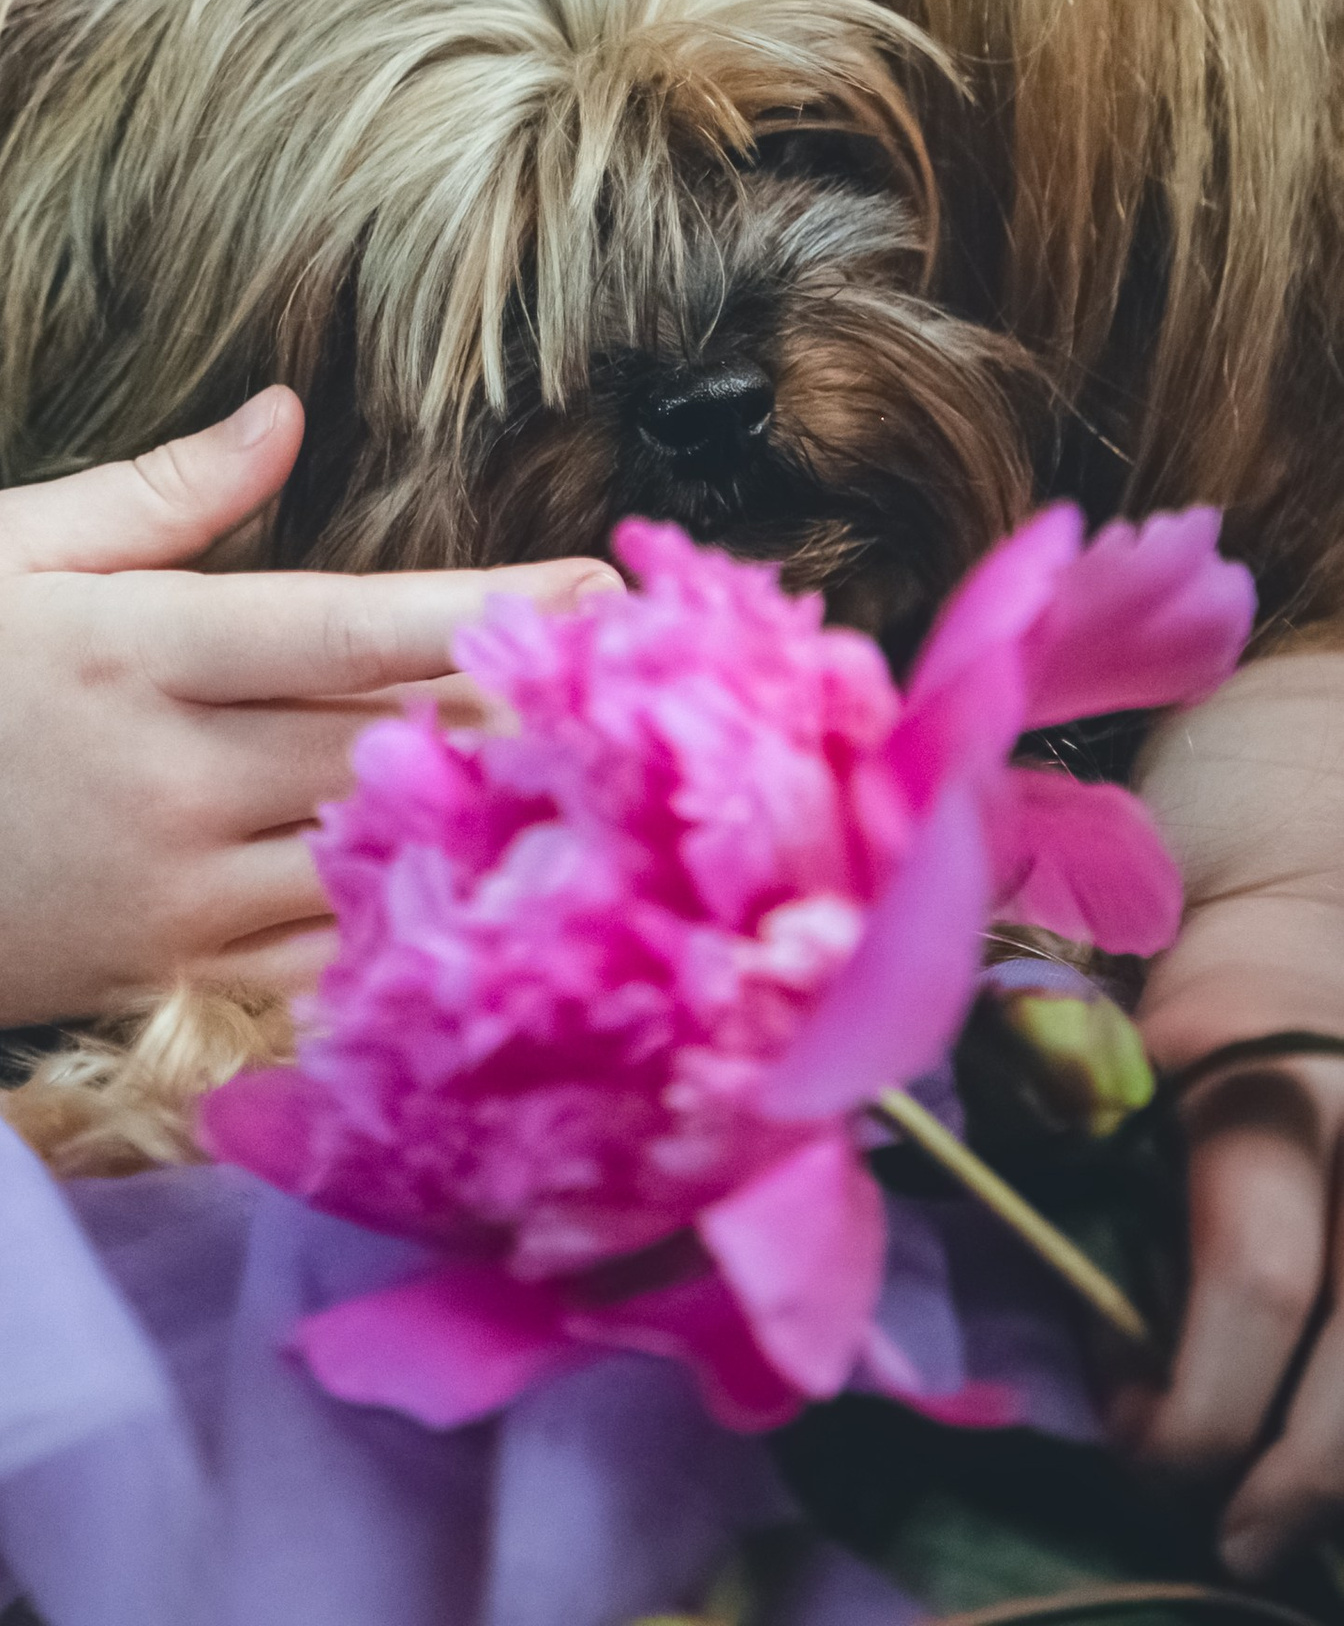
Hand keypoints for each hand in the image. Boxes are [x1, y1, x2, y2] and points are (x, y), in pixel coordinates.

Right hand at [0, 383, 613, 1033]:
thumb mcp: (9, 543)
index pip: (349, 629)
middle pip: (390, 744)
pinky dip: (410, 936)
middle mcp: (170, 777)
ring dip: (498, 825)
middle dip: (533, 712)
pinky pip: (320, 966)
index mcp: (139, 649)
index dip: (486, 610)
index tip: (603, 589)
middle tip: (662, 681)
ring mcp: (171, 894)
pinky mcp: (164, 978)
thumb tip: (286, 413)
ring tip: (621, 781)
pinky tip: (499, 907)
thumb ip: (162, 490)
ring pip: (374, 861)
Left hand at [1123, 649, 1343, 1579]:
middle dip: (1292, 1475)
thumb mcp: (1093, 940)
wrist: (1318, 773)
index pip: (1251, 1268)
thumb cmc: (1179, 850)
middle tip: (1216, 1531)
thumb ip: (1049, 1068)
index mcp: (1256, 1048)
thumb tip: (993, 1226)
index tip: (1137, 1442)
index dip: (1196, 1396)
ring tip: (1280, 1523)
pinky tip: (1329, 1447)